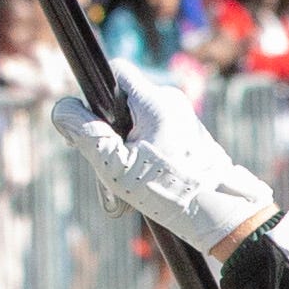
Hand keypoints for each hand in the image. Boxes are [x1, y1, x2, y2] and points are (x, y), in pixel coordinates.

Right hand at [53, 80, 274, 258]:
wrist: (225, 218)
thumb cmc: (171, 193)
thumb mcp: (116, 167)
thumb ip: (85, 133)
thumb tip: (63, 109)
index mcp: (156, 102)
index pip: (116, 71)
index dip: (95, 92)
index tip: (90, 123)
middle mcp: (174, 103)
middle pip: (125, 102)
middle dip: (111, 131)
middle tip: (110, 166)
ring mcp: (187, 120)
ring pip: (142, 123)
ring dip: (129, 150)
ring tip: (132, 184)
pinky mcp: (194, 138)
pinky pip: (160, 138)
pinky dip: (148, 157)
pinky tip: (150, 185)